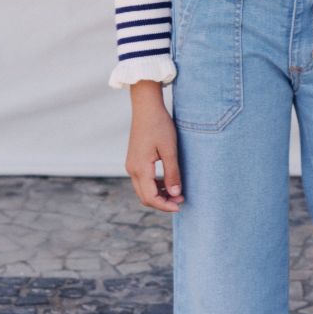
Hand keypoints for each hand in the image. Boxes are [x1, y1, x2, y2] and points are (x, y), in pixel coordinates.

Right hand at [125, 83, 184, 211]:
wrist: (146, 108)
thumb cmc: (159, 125)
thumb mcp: (169, 150)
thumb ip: (172, 173)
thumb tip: (175, 194)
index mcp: (140, 168)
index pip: (150, 197)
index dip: (165, 205)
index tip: (180, 205)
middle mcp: (132, 169)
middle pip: (145, 197)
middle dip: (162, 202)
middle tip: (180, 200)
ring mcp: (131, 165)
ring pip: (143, 190)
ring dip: (159, 194)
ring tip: (177, 192)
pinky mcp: (134, 160)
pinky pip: (143, 180)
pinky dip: (155, 186)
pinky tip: (168, 182)